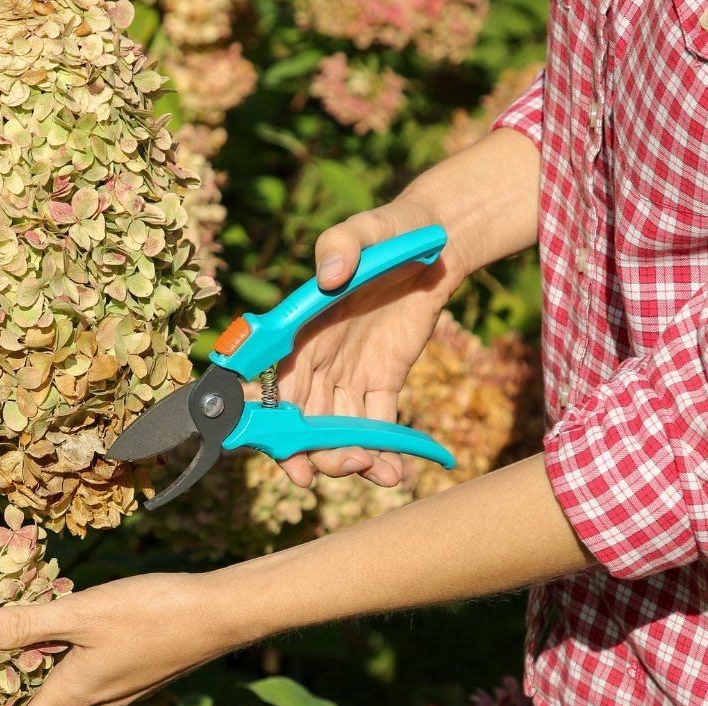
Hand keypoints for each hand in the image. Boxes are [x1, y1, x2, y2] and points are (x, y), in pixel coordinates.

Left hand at [0, 572, 240, 705]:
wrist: (221, 614)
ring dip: (39, 680)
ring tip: (11, 644)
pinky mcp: (138, 673)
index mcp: (76, 695)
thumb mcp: (81, 612)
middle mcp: (97, 703)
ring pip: (68, 697)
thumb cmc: (152, 612)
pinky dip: (67, 665)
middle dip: (9, 700)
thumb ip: (26, 624)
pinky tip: (64, 630)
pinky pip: (91, 680)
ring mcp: (121, 691)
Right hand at [276, 200, 473, 487]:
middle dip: (314, 453)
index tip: (286, 454)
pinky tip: (394, 473)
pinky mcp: (382, 379)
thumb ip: (341, 245)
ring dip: (348, 458)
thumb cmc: (390, 231)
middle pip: (301, 420)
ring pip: (336, 430)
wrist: (435, 242)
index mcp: (299, 329)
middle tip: (346, 465)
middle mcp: (316, 358)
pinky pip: (376, 424)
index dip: (272, 424)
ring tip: (377, 472)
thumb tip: (326, 278)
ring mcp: (349, 372)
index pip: (273, 385)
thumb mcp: (365, 230)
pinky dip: (382, 452)